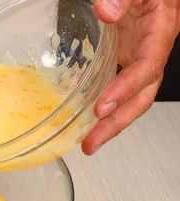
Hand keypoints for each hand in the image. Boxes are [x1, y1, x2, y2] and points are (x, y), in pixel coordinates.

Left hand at [82, 0, 179, 153]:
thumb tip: (108, 11)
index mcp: (160, 29)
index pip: (147, 67)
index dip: (126, 89)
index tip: (103, 107)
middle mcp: (151, 46)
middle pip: (142, 94)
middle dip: (118, 122)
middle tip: (92, 142)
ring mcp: (136, 52)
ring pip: (129, 94)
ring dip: (109, 120)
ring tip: (88, 141)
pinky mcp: (123, 52)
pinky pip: (114, 82)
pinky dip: (102, 100)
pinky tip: (85, 115)